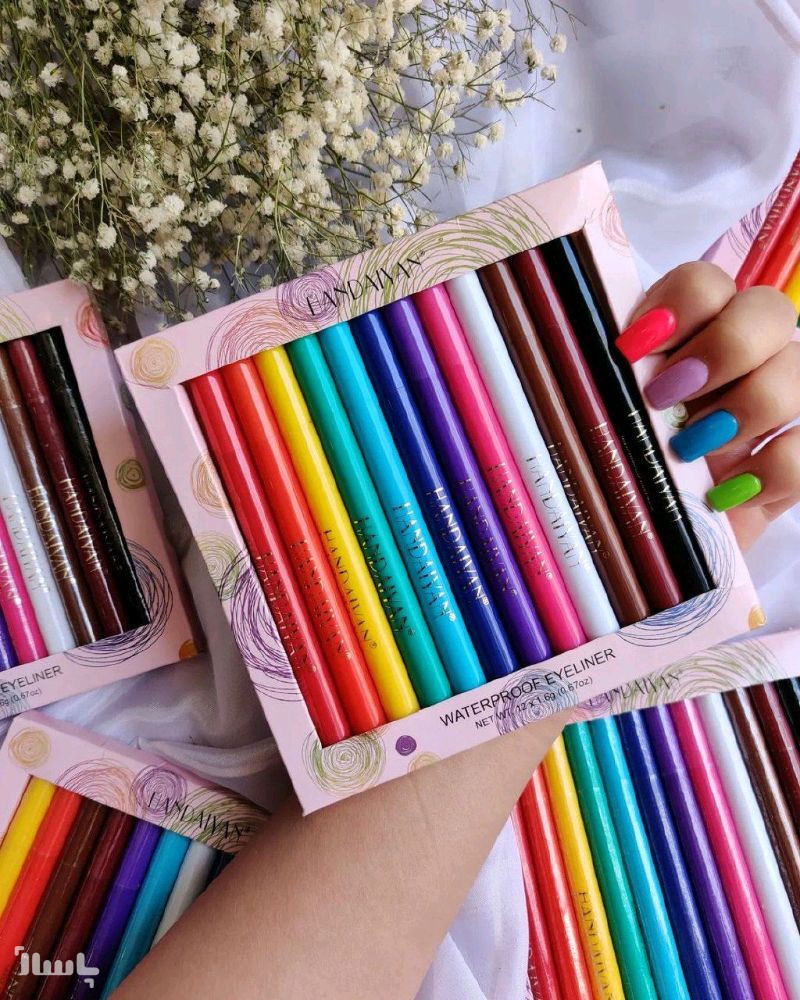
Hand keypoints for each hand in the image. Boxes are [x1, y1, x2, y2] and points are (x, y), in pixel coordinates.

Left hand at [617, 262, 799, 549]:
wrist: (644, 543)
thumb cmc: (617, 469)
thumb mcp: (603, 420)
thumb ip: (604, 381)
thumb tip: (585, 363)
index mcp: (689, 332)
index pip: (705, 284)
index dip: (679, 306)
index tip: (633, 349)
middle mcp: (743, 356)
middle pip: (769, 311)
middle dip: (722, 348)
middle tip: (666, 397)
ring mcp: (779, 403)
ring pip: (798, 373)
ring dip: (745, 408)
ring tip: (690, 448)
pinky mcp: (795, 458)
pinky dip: (771, 471)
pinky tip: (726, 494)